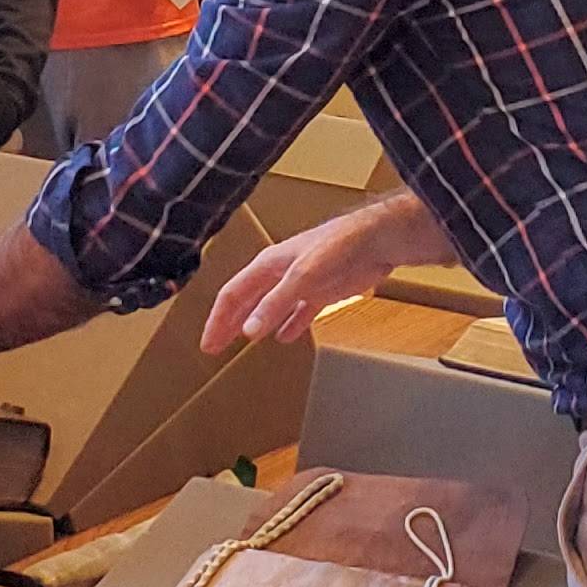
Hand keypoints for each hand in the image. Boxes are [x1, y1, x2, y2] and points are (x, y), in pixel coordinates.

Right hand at [201, 203, 407, 352]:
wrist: (376, 241)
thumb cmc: (339, 246)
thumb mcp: (302, 277)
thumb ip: (275, 304)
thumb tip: (248, 330)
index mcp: (268, 265)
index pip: (233, 294)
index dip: (218, 320)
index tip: (209, 343)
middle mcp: (281, 273)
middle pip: (247, 301)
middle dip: (229, 323)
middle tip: (215, 346)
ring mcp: (301, 282)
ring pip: (270, 307)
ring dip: (255, 324)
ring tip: (242, 340)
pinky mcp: (322, 290)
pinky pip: (299, 312)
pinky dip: (290, 325)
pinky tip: (285, 337)